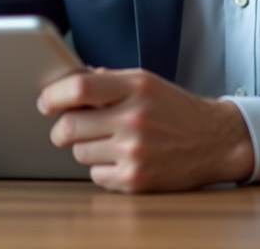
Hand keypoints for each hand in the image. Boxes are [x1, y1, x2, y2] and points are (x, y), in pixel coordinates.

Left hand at [37, 68, 253, 192]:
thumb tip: (69, 82)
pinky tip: (120, 158)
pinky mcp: (136, 179)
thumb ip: (108, 80)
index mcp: (135, 87)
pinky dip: (101, 168)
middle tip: (67, 128)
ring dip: (84, 148)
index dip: (53, 95)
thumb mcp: (145, 82)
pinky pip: (95, 175)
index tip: (45, 102)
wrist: (214, 141)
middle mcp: (134, 119)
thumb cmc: (175, 109)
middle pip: (69, 126)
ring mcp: (135, 152)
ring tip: (107, 141)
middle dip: (61, 128)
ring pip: (78, 153)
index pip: (79, 87)